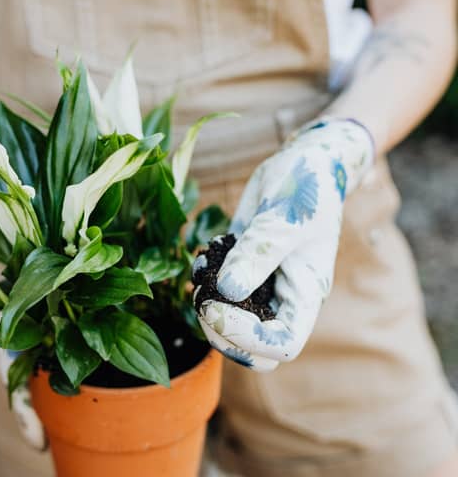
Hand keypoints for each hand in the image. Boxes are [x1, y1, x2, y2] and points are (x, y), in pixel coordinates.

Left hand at [193, 118, 373, 371]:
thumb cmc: (307, 186)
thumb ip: (257, 255)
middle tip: (201, 299)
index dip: (247, 338)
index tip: (217, 308)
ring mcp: (260, 283)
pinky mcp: (241, 266)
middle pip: (252, 346)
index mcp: (304, 294)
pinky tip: (202, 257)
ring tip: (202, 269)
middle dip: (220, 330)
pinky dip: (204, 281)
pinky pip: (218, 292)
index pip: (281, 345)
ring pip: (230, 321)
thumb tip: (228, 292)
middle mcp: (282, 296)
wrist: (305, 161)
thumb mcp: (284, 219)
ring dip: (207, 305)